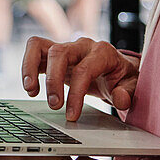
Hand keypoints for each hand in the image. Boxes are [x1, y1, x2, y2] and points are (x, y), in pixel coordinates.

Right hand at [21, 37, 139, 121]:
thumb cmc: (122, 77)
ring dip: (30, 67)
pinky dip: (27, 66)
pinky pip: (34, 50)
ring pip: (39, 45)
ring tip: (30, 90)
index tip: (72, 115)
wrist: (117, 69)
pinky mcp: (53, 53)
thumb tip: (119, 98)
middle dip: (53, 81)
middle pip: (59, 54)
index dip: (76, 94)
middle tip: (54, 106)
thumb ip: (128, 93)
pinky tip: (30, 87)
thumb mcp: (132, 86)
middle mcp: (82, 45)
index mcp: (102, 52)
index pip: (84, 70)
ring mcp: (66, 47)